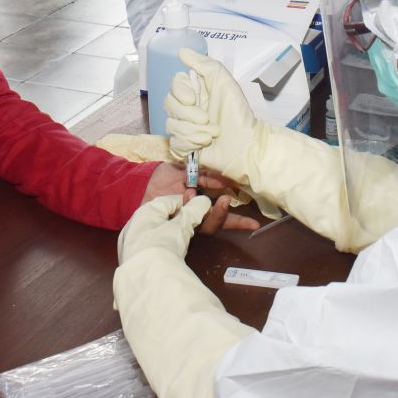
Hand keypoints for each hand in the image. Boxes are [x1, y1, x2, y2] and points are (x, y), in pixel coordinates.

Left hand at [119, 194, 209, 264]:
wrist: (146, 281)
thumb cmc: (162, 246)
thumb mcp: (180, 227)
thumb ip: (193, 212)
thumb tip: (204, 201)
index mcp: (144, 211)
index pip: (167, 201)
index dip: (186, 204)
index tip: (199, 209)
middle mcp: (134, 224)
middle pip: (162, 217)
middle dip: (180, 220)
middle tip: (194, 225)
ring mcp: (132, 243)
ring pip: (157, 232)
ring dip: (173, 232)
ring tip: (184, 239)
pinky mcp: (133, 259)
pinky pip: (152, 245)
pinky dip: (164, 245)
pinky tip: (172, 252)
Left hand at [141, 161, 259, 233]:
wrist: (141, 182)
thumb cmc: (165, 177)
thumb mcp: (189, 171)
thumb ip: (207, 176)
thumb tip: (227, 180)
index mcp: (202, 205)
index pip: (223, 216)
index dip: (238, 221)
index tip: (255, 225)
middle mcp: (195, 216)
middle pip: (215, 224)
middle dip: (223, 215)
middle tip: (226, 201)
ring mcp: (184, 222)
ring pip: (204, 226)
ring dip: (208, 212)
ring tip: (201, 196)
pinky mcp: (172, 224)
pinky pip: (186, 219)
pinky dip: (188, 204)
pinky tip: (186, 193)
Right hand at [164, 49, 259, 173]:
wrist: (245, 144)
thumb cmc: (237, 112)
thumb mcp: (224, 82)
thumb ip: (204, 64)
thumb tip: (182, 51)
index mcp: (195, 91)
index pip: (174, 85)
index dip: (179, 92)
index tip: (193, 99)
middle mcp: (186, 108)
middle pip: (169, 105)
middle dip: (189, 115)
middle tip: (207, 119)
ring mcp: (184, 128)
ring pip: (171, 125)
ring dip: (194, 131)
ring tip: (212, 134)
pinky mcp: (183, 146)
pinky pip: (174, 143)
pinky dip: (190, 144)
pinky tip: (204, 144)